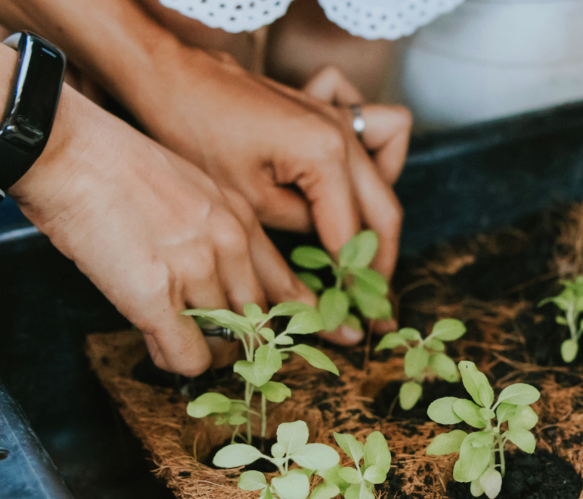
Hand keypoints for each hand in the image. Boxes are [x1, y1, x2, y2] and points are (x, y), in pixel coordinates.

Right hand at [9, 84, 315, 375]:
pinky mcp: (158, 298)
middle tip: (216, 343)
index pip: (289, 287)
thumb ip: (217, 229)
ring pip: (227, 344)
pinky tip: (159, 345)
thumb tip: (221, 273)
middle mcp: (229, 248)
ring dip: (203, 350)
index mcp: (242, 221)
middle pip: (259, 322)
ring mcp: (196, 273)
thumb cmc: (117, 163)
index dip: (297, 320)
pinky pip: (190, 357)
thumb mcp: (193, 185)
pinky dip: (176, 361)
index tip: (310, 341)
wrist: (69, 151)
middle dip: (241, 341)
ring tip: (172, 336)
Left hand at [137, 50, 410, 325]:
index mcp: (326, 156)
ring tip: (361, 248)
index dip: (357, 282)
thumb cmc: (194, 132)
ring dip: (381, 218)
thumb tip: (328, 263)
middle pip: (386, 213)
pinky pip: (382, 136)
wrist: (171, 74)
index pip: (354, 235)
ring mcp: (340, 118)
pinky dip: (379, 161)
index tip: (362, 317)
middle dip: (381, 262)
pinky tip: (351, 184)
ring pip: (388, 177)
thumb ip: (301, 231)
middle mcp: (344, 135)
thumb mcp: (246, 201)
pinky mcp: (329, 111)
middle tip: (371, 301)